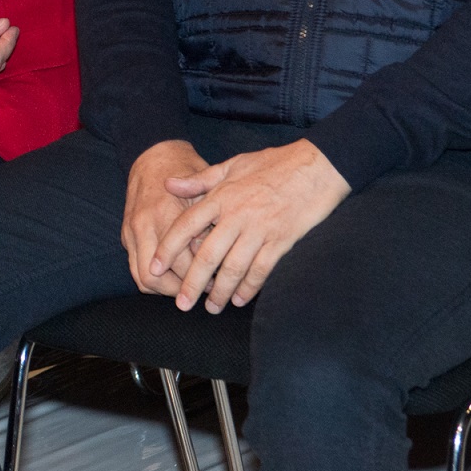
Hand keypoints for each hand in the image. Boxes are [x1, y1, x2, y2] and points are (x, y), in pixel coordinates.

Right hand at [120, 138, 212, 296]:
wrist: (154, 155)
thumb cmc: (186, 171)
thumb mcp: (204, 190)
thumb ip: (207, 224)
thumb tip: (215, 258)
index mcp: (166, 214)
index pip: (182, 262)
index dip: (202, 277)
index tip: (219, 282)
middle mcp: (144, 225)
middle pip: (155, 277)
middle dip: (179, 290)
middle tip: (202, 290)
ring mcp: (131, 231)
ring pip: (141, 278)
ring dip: (164, 288)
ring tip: (188, 286)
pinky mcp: (125, 234)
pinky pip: (135, 267)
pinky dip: (153, 279)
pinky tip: (173, 276)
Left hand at [159, 139, 351, 313]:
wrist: (316, 167)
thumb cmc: (273, 163)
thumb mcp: (232, 164)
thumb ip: (199, 180)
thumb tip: (168, 184)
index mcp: (221, 196)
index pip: (186, 226)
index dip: (168, 249)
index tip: (154, 269)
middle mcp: (236, 215)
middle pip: (207, 255)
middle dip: (192, 283)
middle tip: (182, 304)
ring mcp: (260, 230)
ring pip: (233, 268)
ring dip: (220, 292)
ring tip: (212, 307)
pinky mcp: (281, 241)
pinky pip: (261, 270)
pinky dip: (249, 287)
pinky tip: (241, 299)